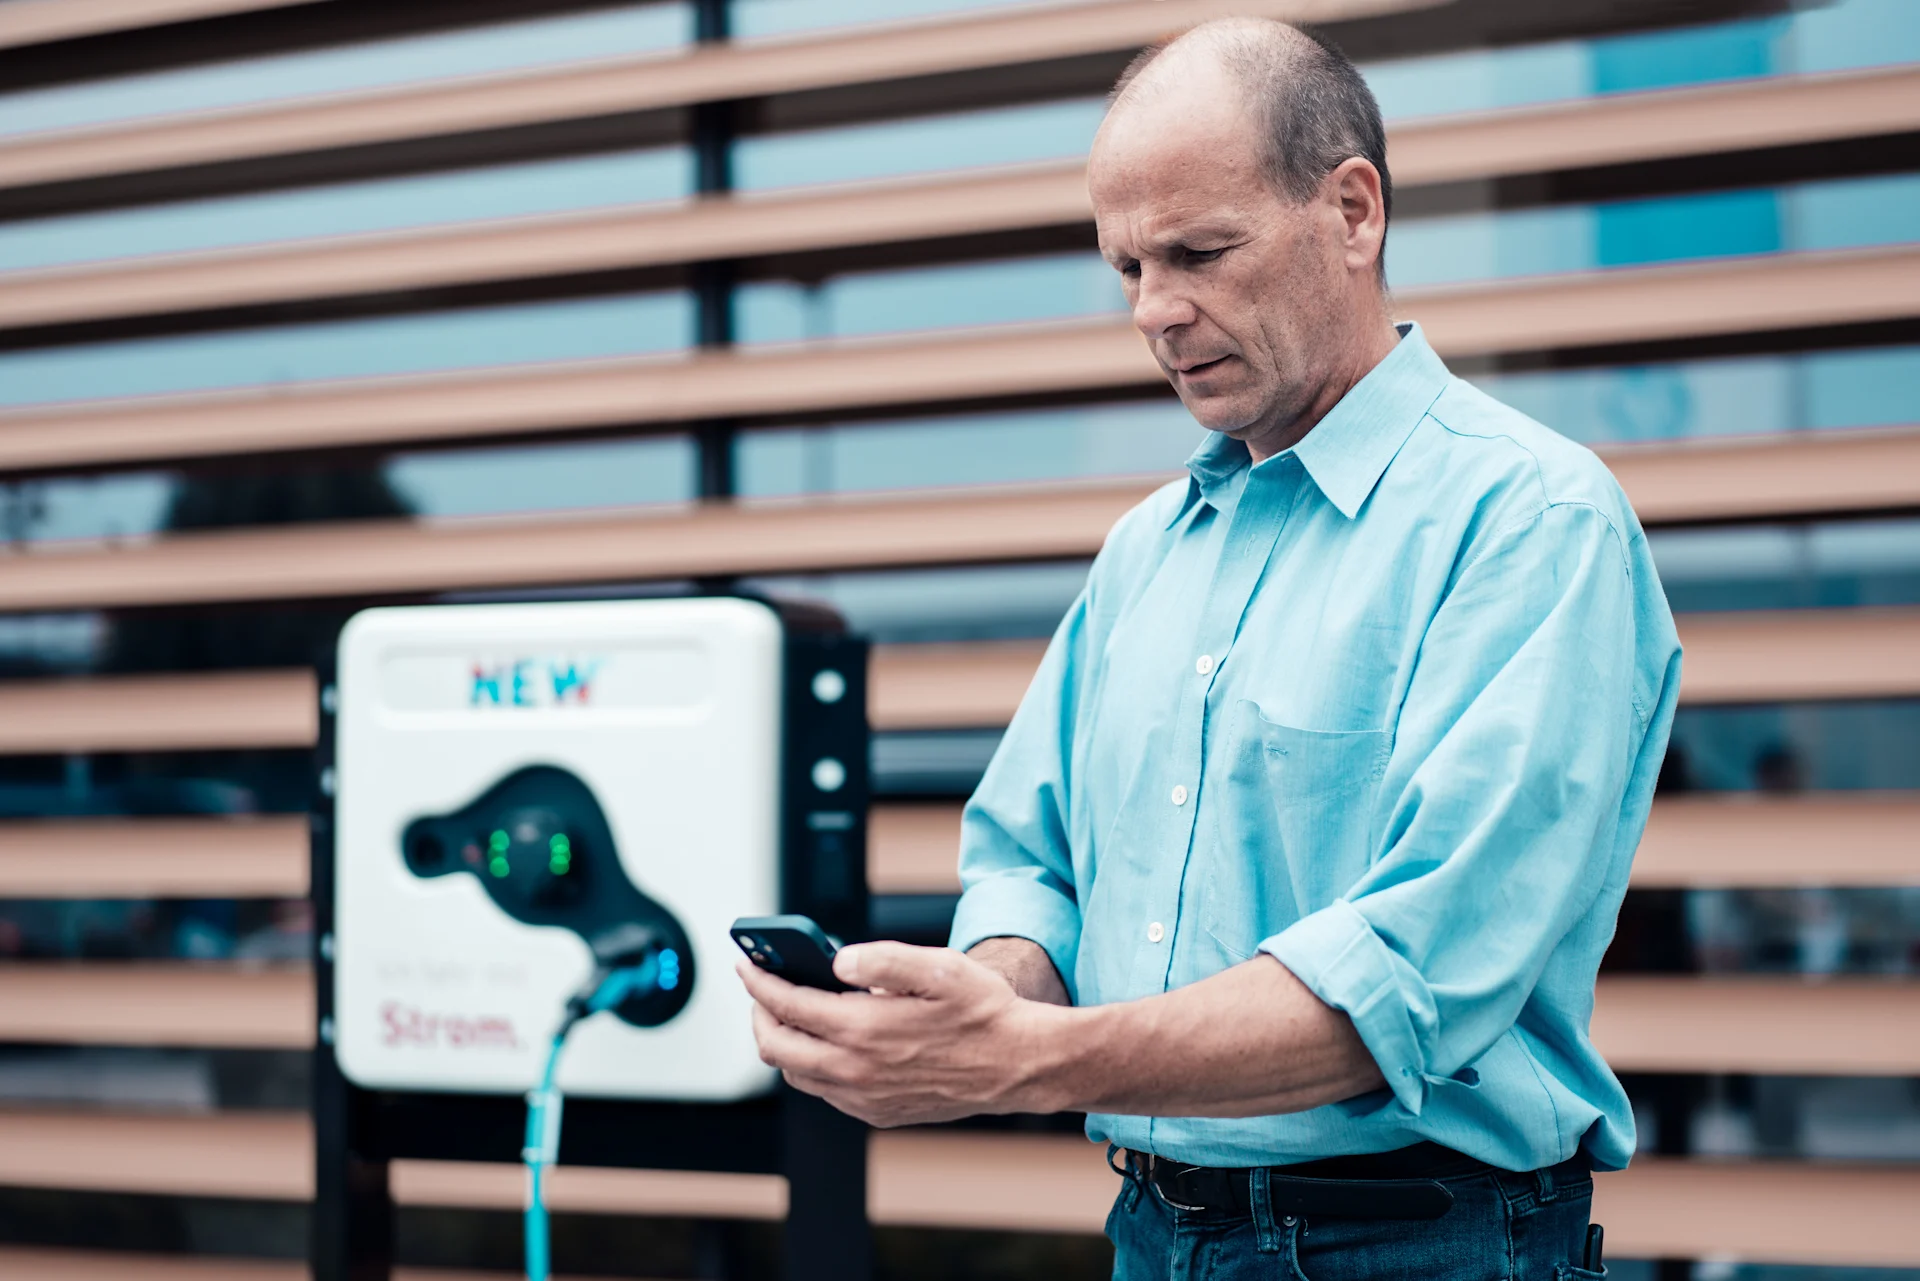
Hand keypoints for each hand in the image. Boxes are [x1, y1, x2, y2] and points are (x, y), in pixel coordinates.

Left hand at [736, 941, 1059, 1127]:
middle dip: (760, 1013)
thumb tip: (837, 960)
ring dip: (783, 1041)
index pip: (787, 1005)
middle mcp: (856, 1070)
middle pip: (776, 1046)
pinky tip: (828, 1042)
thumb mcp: (940, 967)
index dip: (759, 981)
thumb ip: (883, 960)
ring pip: (797, 1073)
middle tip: (762, 987)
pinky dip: (813, 1064)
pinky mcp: (878, 1113)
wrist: (1018, 1064)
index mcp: (863, 1029)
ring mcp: (864, 1098)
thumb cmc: (982, 1011)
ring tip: (791, 1011)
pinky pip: (826, 1091)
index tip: (747, 963)